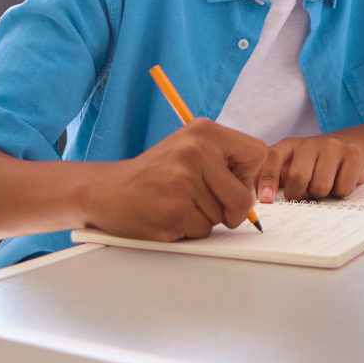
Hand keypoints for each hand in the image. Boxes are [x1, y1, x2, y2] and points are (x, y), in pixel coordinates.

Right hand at [86, 119, 266, 241]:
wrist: (106, 190)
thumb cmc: (153, 173)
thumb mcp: (189, 148)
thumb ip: (224, 161)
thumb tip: (256, 192)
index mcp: (204, 131)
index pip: (257, 153)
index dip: (248, 175)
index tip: (230, 180)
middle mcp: (196, 150)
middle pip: (243, 196)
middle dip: (232, 210)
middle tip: (206, 203)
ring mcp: (184, 180)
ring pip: (223, 216)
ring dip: (205, 218)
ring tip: (179, 203)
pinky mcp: (175, 210)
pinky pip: (204, 231)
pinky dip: (190, 230)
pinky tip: (169, 214)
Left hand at [258, 135, 363, 202]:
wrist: (349, 146)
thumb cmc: (313, 163)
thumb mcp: (289, 164)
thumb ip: (270, 177)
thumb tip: (252, 196)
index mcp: (288, 145)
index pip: (272, 157)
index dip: (267, 179)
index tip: (266, 199)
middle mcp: (310, 143)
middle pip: (298, 178)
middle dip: (299, 194)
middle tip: (304, 193)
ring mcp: (332, 146)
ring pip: (321, 187)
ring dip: (320, 195)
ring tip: (323, 184)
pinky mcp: (353, 155)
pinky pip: (342, 189)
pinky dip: (339, 193)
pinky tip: (339, 181)